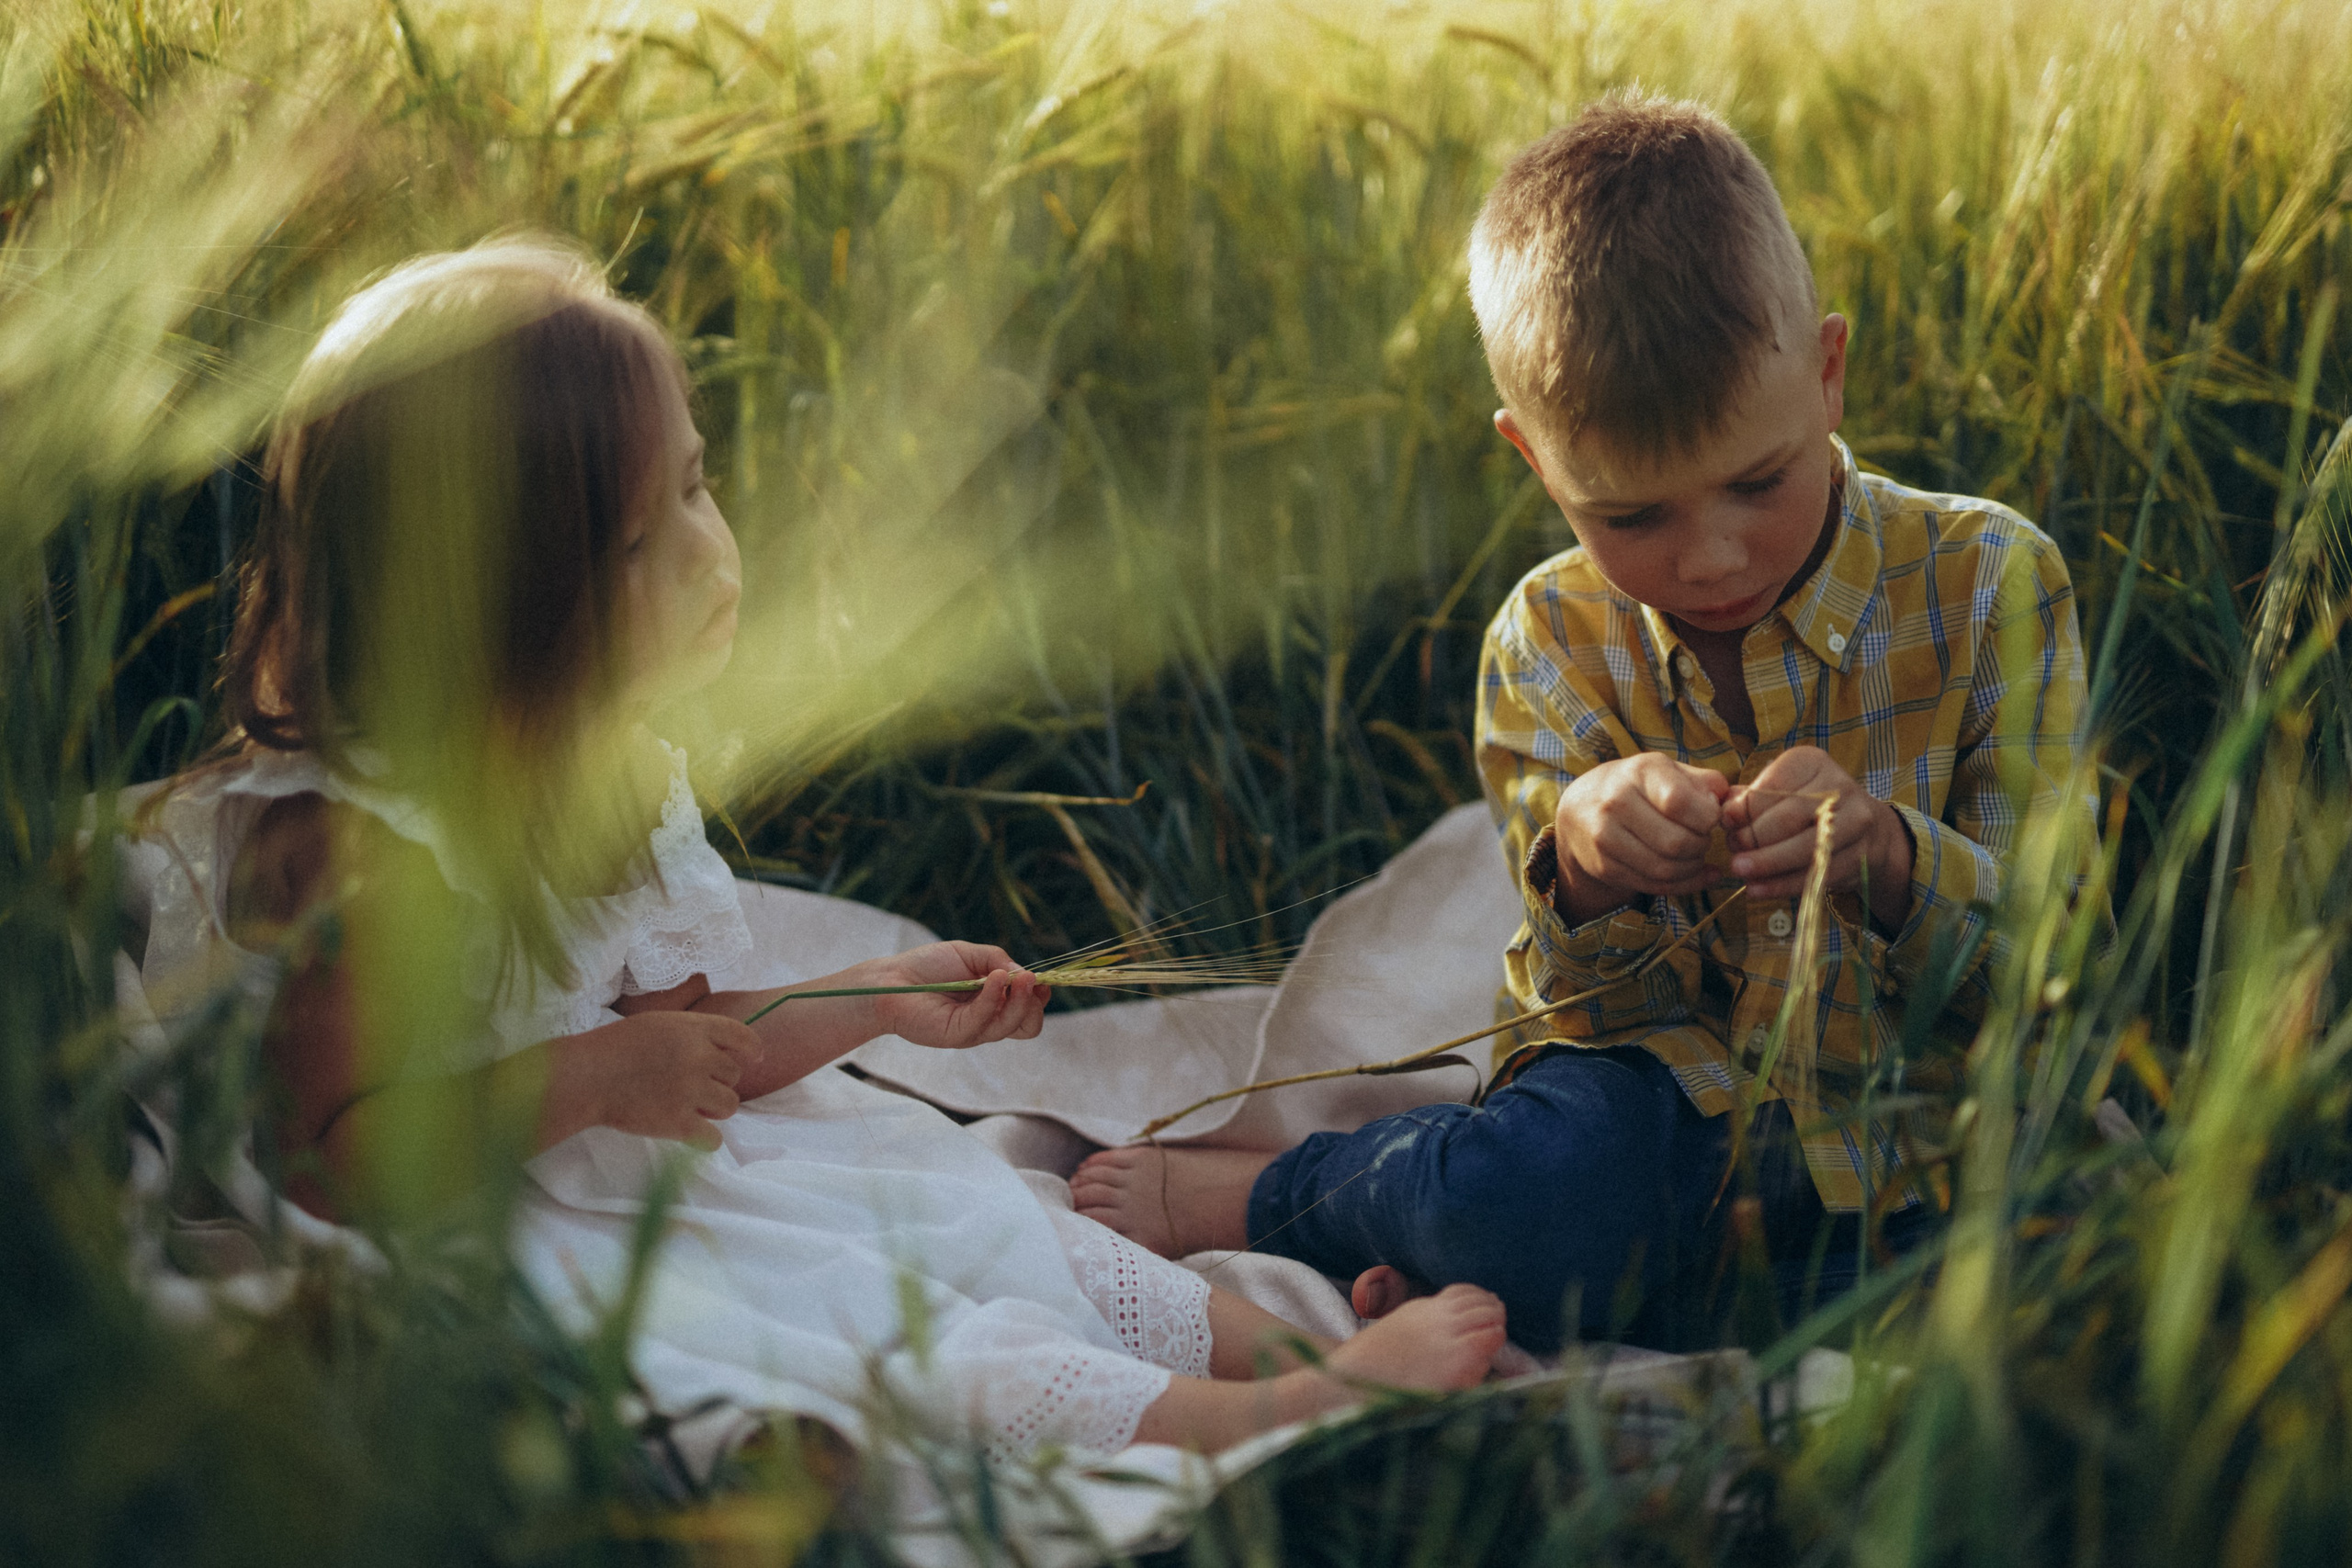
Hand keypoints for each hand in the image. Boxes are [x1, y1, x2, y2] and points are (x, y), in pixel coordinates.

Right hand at [551, 1010, 758, 1149]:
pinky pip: (714, 1138)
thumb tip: (724, 1051)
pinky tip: (694, 1133)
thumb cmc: (617, 1047)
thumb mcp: (659, 1024)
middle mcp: (698, 1058)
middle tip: (692, 1085)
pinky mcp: (678, 1123)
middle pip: (734, 1074)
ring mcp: (690, 1091)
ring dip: (715, 1107)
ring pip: (730, 1104)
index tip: (755, 1058)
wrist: (588, 1076)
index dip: (752, 1048)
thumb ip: (692, 1034)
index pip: (741, 1036)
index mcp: (693, 1029)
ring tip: (692, 1106)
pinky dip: (706, 1138)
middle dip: (718, 1081)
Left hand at [855, 941, 1050, 1048]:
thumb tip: (1023, 973)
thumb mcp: (970, 955)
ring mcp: (974, 1030)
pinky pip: (984, 1019)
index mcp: (994, 1003)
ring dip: (1020, 999)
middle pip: (1027, 1025)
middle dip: (1035, 1003)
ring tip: (1019, 977)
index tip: (1040, 979)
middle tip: (1030, 980)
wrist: (892, 979)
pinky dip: (993, 997)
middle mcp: (987, 1020)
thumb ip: (998, 960)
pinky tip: (994, 978)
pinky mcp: (956, 1035)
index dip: (1038, 997)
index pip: (1028, 1010)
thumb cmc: (928, 966)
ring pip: (1012, 1026)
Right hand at [1552, 754, 1731, 922]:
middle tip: (1702, 839)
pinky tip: (1695, 874)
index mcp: (1640, 772)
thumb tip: (1729, 803)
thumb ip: (1705, 783)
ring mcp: (1605, 837)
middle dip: (1701, 846)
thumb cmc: (1640, 787)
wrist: (1582, 809)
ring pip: (1665, 869)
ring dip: (1692, 868)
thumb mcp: (1669, 772)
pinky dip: (1682, 885)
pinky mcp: (1604, 866)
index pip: (1680, 802)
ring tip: (1696, 856)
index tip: (1711, 818)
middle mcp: (1616, 802)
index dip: (1707, 817)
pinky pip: (1653, 886)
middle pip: (1676, 842)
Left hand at [1721, 747, 1913, 928]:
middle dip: (1754, 838)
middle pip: (1788, 817)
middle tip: (1733, 852)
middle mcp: (1839, 787)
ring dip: (1766, 863)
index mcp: (1812, 762)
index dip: (1745, 807)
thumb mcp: (1780, 792)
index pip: (1773, 785)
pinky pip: (1815, 873)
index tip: (1726, 823)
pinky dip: (1782, 885)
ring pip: (1803, 847)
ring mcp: (1855, 821)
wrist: (1867, 832)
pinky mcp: (1859, 855)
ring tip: (1740, 871)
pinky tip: (1758, 889)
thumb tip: (1725, 813)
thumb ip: (1750, 799)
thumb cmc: (1807, 808)